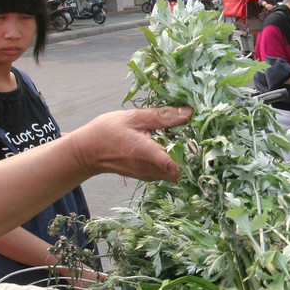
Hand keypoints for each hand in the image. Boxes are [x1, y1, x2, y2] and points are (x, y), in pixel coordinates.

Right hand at [70, 106, 190, 181]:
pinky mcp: (150, 176)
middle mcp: (151, 170)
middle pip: (183, 170)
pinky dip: (175, 160)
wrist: (87, 151)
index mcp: (147, 153)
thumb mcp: (133, 117)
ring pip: (178, 173)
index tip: (202, 142)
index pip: (178, 165)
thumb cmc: (107, 132)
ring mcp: (151, 176)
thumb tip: (188, 112)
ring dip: (185, 157)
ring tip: (186, 138)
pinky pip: (169, 172)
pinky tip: (173, 144)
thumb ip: (162, 116)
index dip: (194, 156)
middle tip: (198, 135)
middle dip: (194, 155)